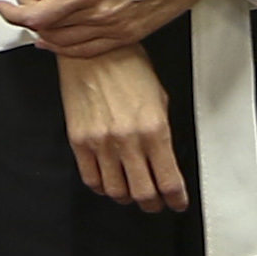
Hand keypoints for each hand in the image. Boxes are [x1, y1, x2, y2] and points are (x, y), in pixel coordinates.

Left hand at [0, 0, 227, 64]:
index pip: (37, 14)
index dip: (13, 13)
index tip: (4, 6)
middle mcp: (100, 15)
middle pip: (48, 31)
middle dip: (27, 21)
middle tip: (19, 8)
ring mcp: (116, 30)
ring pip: (66, 45)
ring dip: (45, 36)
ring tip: (36, 24)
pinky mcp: (130, 37)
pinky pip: (90, 51)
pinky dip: (68, 48)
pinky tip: (60, 41)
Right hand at [57, 46, 189, 213]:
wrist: (92, 51)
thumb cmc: (126, 65)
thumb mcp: (159, 98)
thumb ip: (162, 132)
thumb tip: (165, 158)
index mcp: (154, 129)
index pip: (169, 181)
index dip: (176, 199)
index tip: (177, 202)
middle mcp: (127, 140)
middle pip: (143, 194)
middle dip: (153, 204)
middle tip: (157, 203)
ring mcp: (101, 144)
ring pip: (117, 192)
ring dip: (128, 197)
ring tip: (133, 192)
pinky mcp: (79, 142)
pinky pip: (91, 179)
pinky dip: (103, 187)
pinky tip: (110, 182)